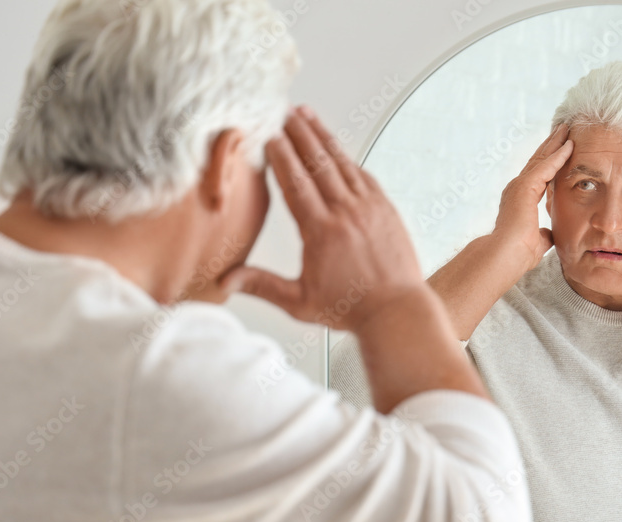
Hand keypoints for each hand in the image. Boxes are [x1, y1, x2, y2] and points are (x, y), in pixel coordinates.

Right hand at [218, 106, 425, 330]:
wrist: (396, 312)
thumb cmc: (349, 310)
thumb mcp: (299, 302)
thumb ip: (261, 286)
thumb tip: (225, 281)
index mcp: (320, 232)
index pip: (295, 184)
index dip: (281, 156)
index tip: (269, 134)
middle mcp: (345, 213)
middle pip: (317, 163)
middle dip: (298, 133)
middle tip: (284, 110)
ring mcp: (368, 208)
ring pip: (341, 162)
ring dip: (322, 136)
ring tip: (306, 114)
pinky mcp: (385, 209)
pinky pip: (362, 175)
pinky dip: (346, 158)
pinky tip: (336, 147)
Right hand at [492, 123, 572, 272]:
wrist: (506, 256)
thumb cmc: (518, 254)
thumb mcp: (537, 241)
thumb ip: (543, 234)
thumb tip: (549, 235)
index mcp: (520, 200)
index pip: (538, 175)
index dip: (549, 161)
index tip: (560, 149)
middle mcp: (517, 189)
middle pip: (538, 161)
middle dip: (551, 145)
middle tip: (563, 129)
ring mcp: (519, 186)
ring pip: (541, 159)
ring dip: (555, 143)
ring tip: (567, 129)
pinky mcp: (525, 187)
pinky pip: (545, 166)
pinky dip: (558, 155)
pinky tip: (570, 145)